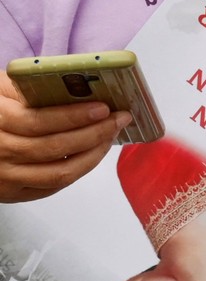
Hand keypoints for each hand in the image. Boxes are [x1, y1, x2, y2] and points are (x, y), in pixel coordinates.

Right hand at [0, 72, 127, 201]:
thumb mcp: (1, 88)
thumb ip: (31, 87)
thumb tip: (79, 86)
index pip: (38, 122)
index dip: (73, 116)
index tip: (103, 108)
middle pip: (53, 148)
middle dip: (94, 134)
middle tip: (119, 119)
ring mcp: (4, 177)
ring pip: (58, 173)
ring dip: (93, 156)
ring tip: (111, 137)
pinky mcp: (11, 194)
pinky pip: (51, 188)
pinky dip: (78, 171)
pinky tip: (93, 154)